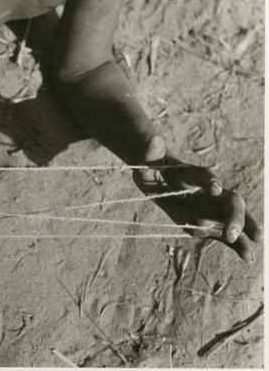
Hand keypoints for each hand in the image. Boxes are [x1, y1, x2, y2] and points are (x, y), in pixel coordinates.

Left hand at [133, 136, 261, 261]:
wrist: (156, 175)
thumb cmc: (152, 166)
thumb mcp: (147, 160)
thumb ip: (151, 153)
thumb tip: (154, 140)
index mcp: (191, 173)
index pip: (204, 175)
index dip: (210, 181)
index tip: (215, 189)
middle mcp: (208, 190)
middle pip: (230, 200)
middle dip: (234, 217)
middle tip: (230, 234)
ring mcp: (211, 206)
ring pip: (233, 217)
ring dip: (243, 230)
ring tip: (251, 248)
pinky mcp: (208, 221)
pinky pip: (225, 233)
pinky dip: (237, 245)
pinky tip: (248, 258)